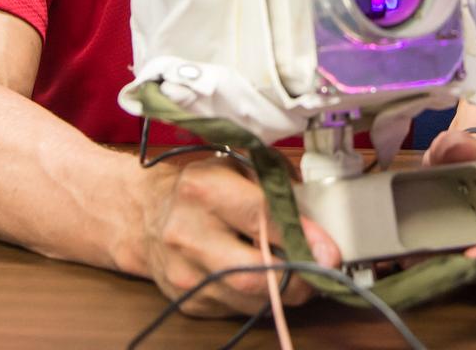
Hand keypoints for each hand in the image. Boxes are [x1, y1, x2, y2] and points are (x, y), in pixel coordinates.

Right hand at [138, 155, 340, 316]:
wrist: (145, 216)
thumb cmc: (201, 186)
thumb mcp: (236, 164)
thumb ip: (276, 182)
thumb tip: (316, 216)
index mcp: (203, 189)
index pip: (260, 217)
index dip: (301, 237)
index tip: (330, 252)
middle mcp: (188, 233)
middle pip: (253, 272)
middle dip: (298, 278)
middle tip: (322, 274)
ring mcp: (184, 273)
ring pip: (248, 299)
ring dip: (285, 294)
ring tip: (303, 278)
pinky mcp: (187, 301)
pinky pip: (237, 310)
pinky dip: (262, 301)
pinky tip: (271, 283)